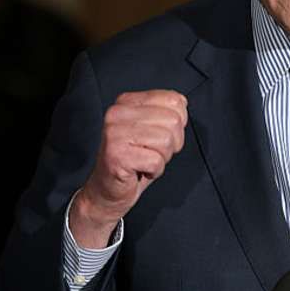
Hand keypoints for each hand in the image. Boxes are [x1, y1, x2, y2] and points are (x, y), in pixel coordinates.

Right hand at [70, 90, 187, 247]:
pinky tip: (141, 170)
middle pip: (173, 120)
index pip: (173, 100)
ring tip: (146, 161)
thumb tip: (182, 103)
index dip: (178, 124)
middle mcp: (117, 113)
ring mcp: (115, 133)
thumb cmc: (133, 160)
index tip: (160, 136)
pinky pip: (156, 161)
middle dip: (172, 143)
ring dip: (162, 158)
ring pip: (166, 140)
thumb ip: (165, 112)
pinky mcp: (117, 155)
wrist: (107, 190)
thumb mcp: (151, 129)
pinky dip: (155, 171)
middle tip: (153, 152)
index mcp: (126, 102)